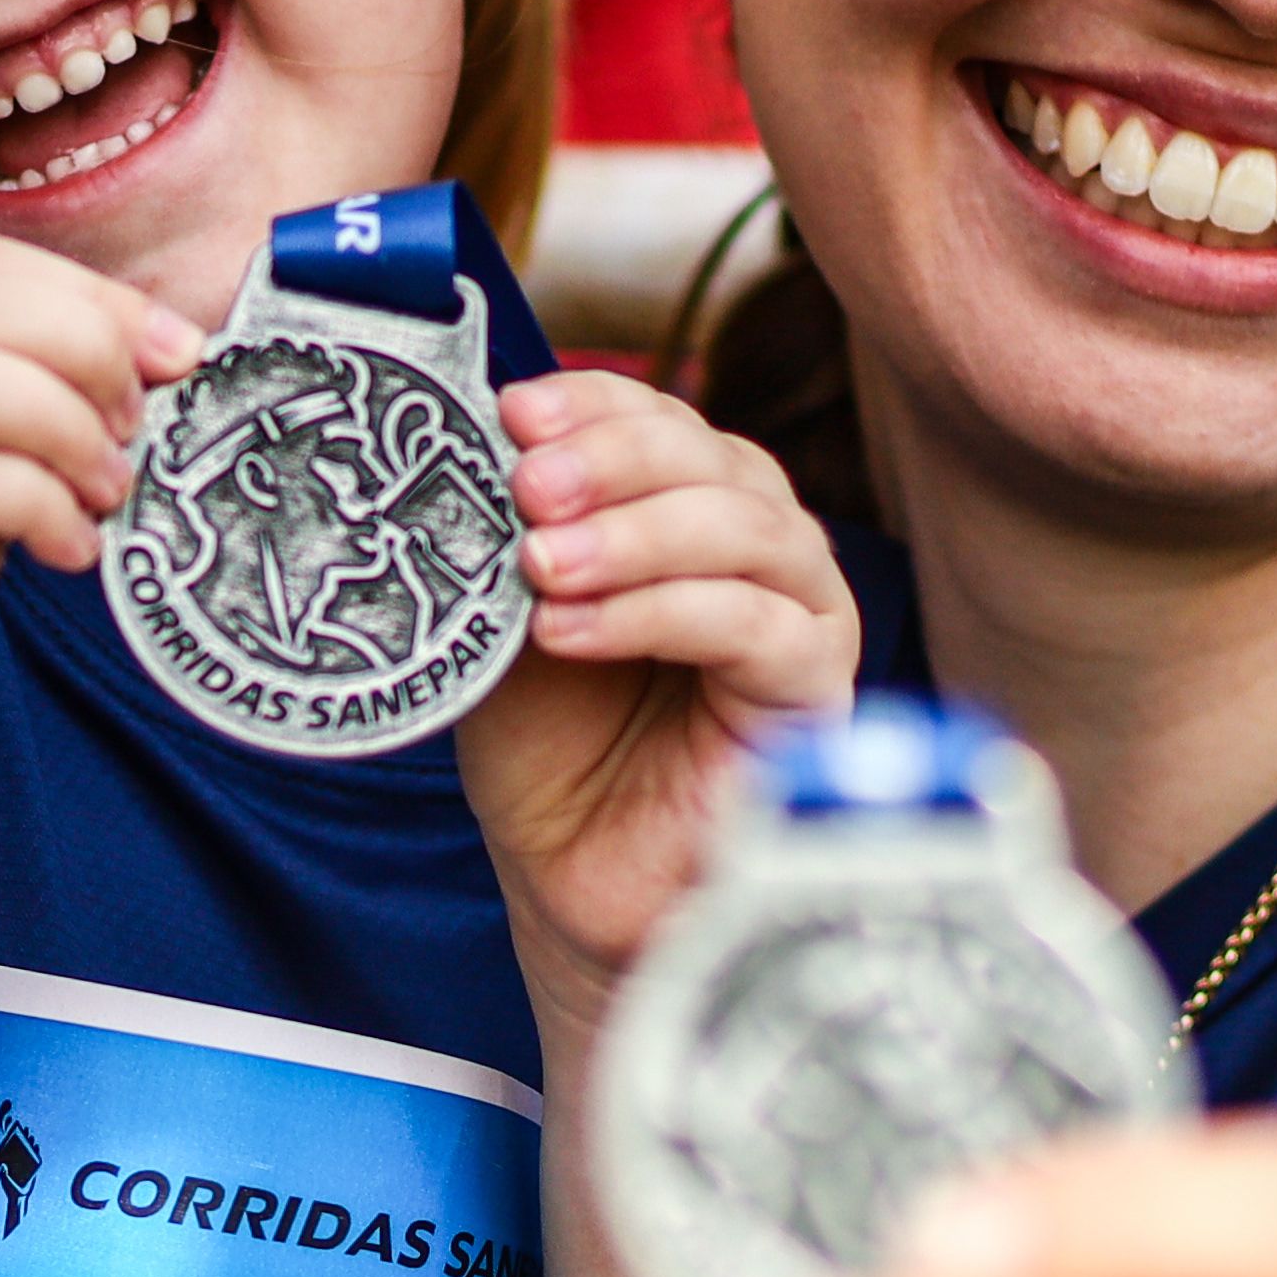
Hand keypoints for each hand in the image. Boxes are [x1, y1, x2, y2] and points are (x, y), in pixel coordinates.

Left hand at [466, 371, 853, 1038]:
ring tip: (540, 563)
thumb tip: (463, 443)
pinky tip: (571, 629)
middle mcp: (763, 548)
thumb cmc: (548, 739)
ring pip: (751, 533)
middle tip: (525, 483)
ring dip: (636, 535)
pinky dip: (660, 613)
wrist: (571, 874)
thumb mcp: (507, 614)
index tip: (512, 410)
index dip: (596, 403)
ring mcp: (802, 618)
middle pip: (717, 460)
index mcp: (695, 505)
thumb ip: (508, 535)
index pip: (665, 419)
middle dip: (613, 460)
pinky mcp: (812, 697)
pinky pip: (756, 630)